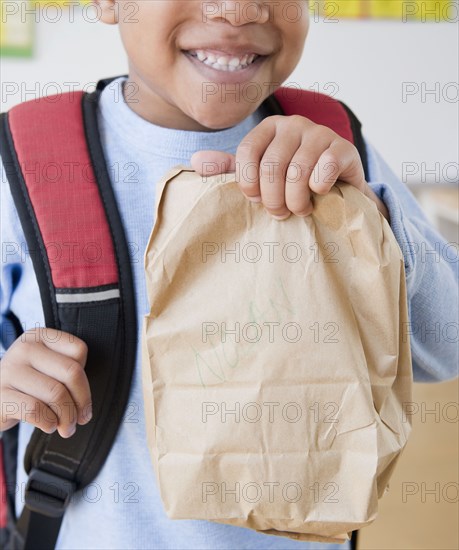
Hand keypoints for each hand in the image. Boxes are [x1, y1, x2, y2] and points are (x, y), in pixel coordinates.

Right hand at [0, 328, 90, 437]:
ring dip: (67, 417)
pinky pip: (35, 409)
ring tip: (67, 427)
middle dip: (82, 401)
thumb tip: (84, 409)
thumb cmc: (29, 385)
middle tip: (82, 419)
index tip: (81, 399)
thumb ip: (68, 375)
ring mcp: (9, 370)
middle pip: (71, 372)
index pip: (78, 351)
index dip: (85, 381)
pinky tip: (49, 426)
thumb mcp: (48, 369)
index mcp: (40, 336)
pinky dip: (49, 422)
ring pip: (56, 393)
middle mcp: (24, 348)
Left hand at [191, 115, 388, 220]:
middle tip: (279, 213)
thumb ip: (230, 170)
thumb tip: (195, 160)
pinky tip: (320, 194)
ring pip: (297, 172)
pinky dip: (320, 188)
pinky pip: (325, 168)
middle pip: (272, 166)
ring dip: (296, 200)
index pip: (247, 154)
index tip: (255, 200)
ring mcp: (320, 133)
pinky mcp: (344, 148)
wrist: (337, 190)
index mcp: (268, 128)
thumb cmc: (292, 183)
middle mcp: (293, 124)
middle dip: (273, 199)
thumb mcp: (260, 176)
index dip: (248, 184)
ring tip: (299, 210)